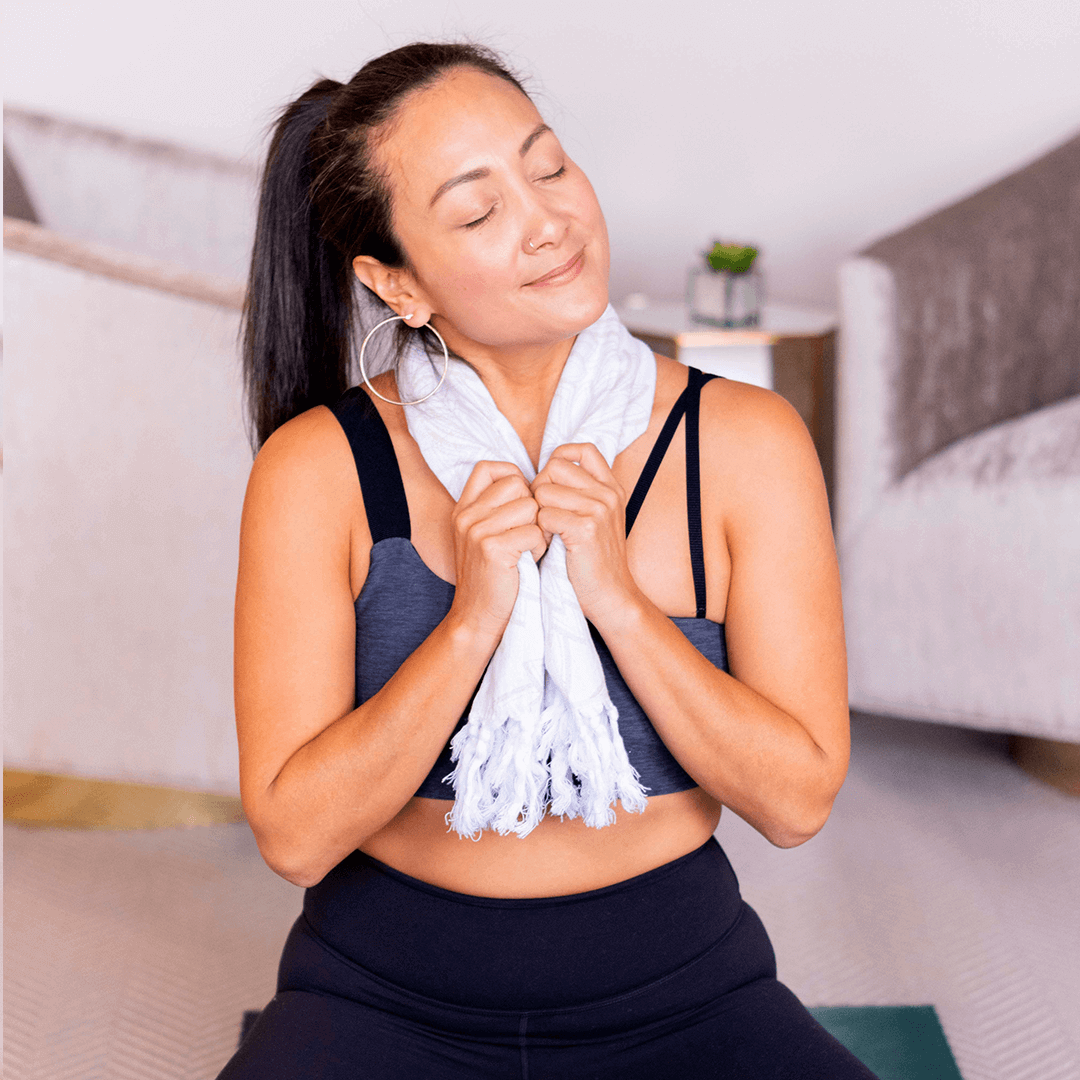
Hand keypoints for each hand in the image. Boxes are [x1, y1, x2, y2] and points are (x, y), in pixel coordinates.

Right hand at [447, 461, 547, 645]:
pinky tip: (528, 562)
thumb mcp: (483, 536)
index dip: (514, 478)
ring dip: (538, 529)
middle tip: (527, 534)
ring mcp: (476, 530)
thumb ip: (497, 509)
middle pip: (517, 484)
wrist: (477, 617)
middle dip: (532, 507)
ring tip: (527, 550)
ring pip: (530, 507)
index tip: (523, 502)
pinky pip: (534, 532)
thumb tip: (531, 482)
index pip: (490, 468)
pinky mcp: (492, 548)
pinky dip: (539, 548)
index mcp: (463, 508)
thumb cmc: (492, 576)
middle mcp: (466, 515)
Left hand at [531, 443, 642, 624]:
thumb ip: (581, 494)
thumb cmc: (594, 561)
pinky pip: (543, 514)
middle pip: (554, 467)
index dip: (558, 460)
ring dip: (536, 513)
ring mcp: (599, 508)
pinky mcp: (586, 527)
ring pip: (544, 490)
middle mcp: (607, 493)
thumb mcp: (597, 519)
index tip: (551, 485)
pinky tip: (547, 546)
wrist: (612, 597)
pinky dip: (538, 531)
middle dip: (539, 489)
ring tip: (545, 534)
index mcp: (611, 487)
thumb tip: (545, 472)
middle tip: (542, 516)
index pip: (581, 449)